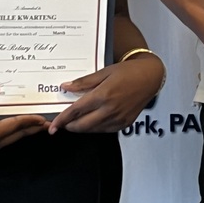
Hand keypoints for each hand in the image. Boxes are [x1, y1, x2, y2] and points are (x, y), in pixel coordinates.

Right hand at [0, 85, 48, 166]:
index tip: (44, 117)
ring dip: (23, 131)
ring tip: (33, 125)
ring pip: (10, 139)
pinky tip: (11, 128)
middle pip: (17, 135)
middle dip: (32, 128)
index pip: (15, 126)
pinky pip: (1, 141)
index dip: (30, 120)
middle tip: (46, 123)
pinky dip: (11, 134)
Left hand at [48, 55, 165, 133]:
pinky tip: (92, 120)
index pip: (76, 111)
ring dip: (81, 127)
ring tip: (75, 121)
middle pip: (82, 125)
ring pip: (93, 130)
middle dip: (69, 126)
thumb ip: (84, 82)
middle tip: (61, 123)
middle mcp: (111, 109)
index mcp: (103, 95)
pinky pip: (104, 130)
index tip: (52, 126)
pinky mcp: (125, 123)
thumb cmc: (129, 71)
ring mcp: (119, 118)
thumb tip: (66, 86)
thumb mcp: (104, 72)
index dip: (62, 120)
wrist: (150, 77)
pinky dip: (95, 128)